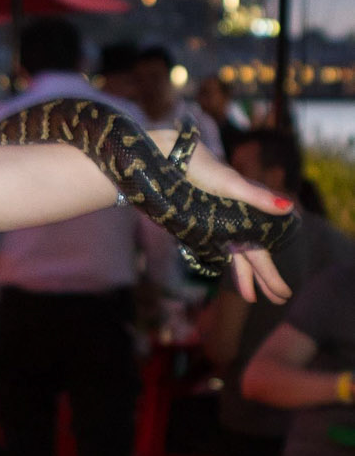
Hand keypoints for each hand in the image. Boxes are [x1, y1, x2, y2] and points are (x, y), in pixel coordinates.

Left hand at [178, 138, 293, 305]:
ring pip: (234, 253)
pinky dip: (225, 258)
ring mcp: (214, 221)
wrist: (167, 155)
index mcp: (246, 214)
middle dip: (263, 278)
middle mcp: (233, 220)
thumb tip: (288, 208)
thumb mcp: (230, 184)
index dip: (270, 274)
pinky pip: (215, 245)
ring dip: (243, 273)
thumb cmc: (201, 167)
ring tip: (249, 297)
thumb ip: (258, 197)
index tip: (283, 294)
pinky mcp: (195, 220)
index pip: (261, 252)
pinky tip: (227, 265)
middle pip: (251, 255)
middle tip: (278, 300)